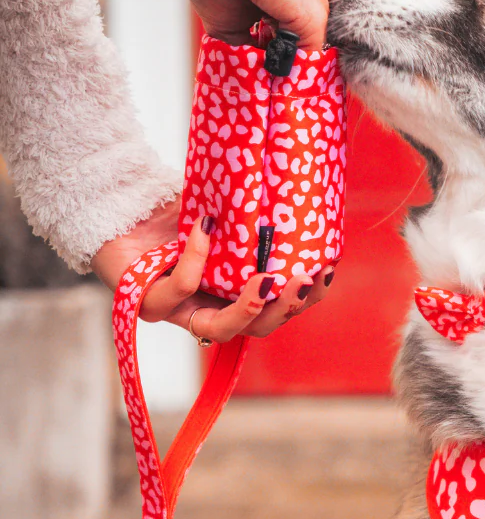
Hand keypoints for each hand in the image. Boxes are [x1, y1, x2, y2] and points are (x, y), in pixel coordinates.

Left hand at [91, 197, 335, 340]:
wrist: (122, 202)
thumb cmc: (177, 210)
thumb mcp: (227, 212)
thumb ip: (257, 217)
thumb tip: (305, 189)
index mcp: (236, 294)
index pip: (279, 310)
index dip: (305, 300)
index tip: (328, 271)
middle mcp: (212, 309)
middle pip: (258, 329)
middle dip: (285, 309)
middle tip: (303, 280)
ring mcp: (181, 312)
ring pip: (221, 329)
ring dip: (249, 308)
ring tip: (267, 278)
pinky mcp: (147, 302)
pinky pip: (179, 290)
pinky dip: (195, 261)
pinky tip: (205, 230)